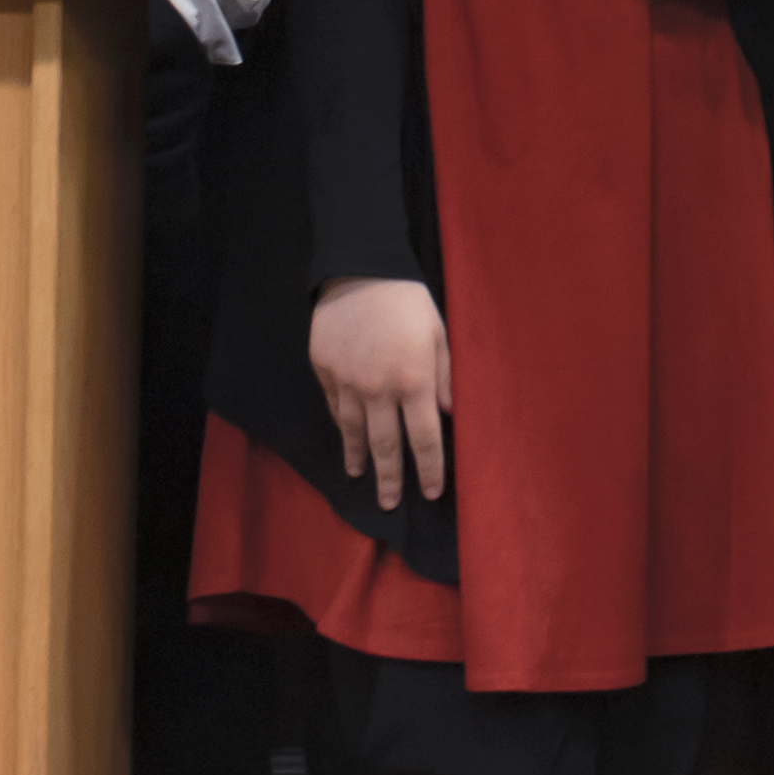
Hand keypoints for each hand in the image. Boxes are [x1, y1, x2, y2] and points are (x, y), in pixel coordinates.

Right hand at [310, 275, 452, 506]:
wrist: (359, 271)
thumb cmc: (408, 300)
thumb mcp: (440, 333)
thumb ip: (446, 376)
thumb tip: (448, 414)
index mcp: (414, 380)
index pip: (424, 438)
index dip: (428, 469)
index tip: (430, 492)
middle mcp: (379, 389)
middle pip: (386, 446)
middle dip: (390, 478)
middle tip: (391, 503)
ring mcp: (348, 382)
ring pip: (355, 432)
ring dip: (359, 458)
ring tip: (360, 476)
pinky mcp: (325, 371)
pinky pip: (336, 408)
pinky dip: (343, 427)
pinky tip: (348, 438)